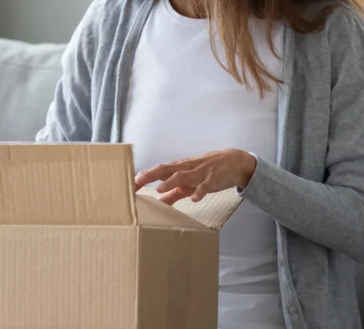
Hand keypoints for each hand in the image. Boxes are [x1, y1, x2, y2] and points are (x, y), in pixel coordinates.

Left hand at [134, 149, 256, 204]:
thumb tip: (158, 200)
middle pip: (166, 169)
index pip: (159, 170)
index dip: (145, 175)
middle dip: (151, 174)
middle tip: (137, 181)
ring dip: (171, 182)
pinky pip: (205, 186)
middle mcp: (187, 168)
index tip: (130, 182)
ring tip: (159, 188)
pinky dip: (199, 192)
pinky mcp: (212, 179)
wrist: (233, 162)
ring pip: (183, 176)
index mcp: (179, 169)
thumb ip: (173, 192)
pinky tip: (194, 199)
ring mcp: (199, 173)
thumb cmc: (207, 171)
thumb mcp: (189, 182)